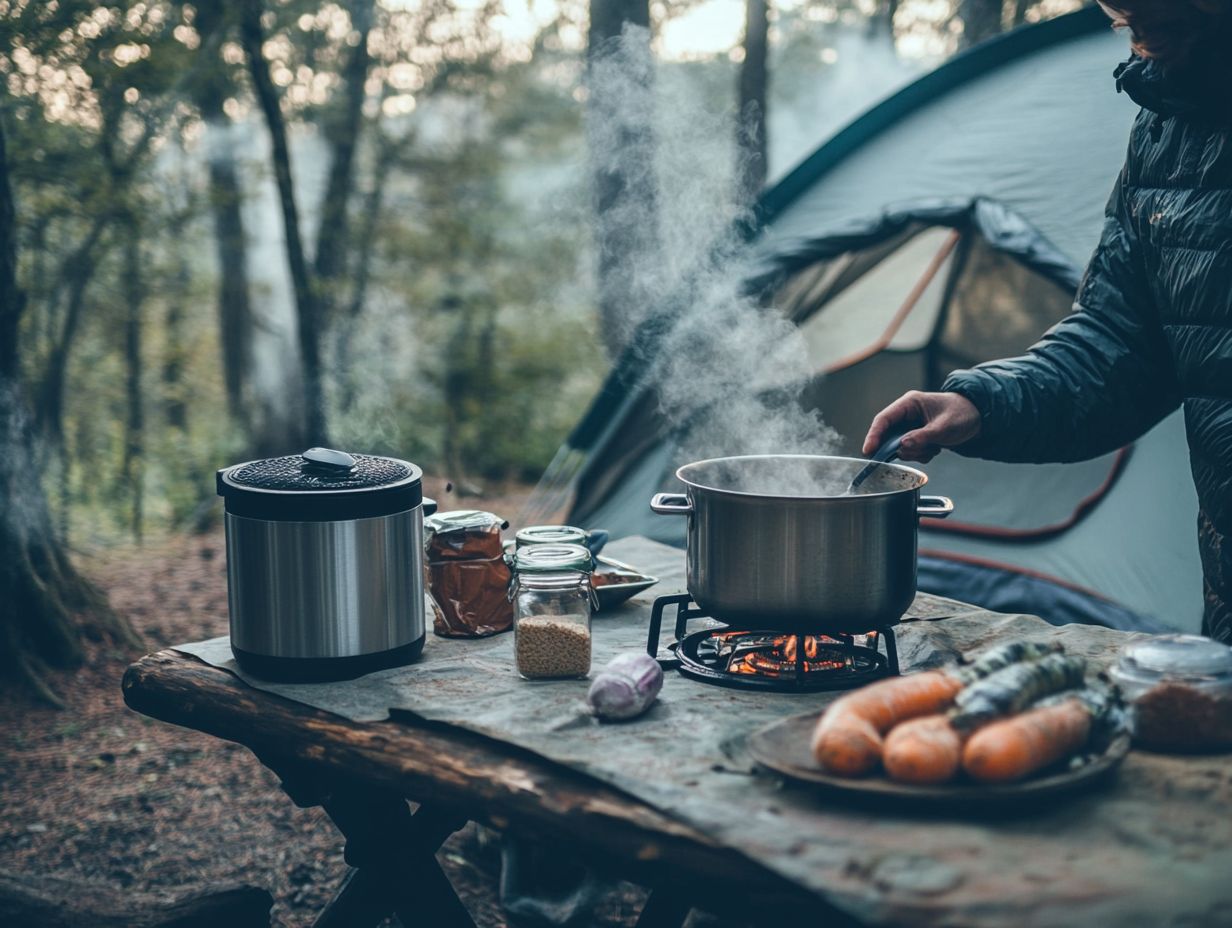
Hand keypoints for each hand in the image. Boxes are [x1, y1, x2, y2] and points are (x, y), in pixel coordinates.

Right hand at [863, 391, 981, 462]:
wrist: (978, 418)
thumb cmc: (962, 414)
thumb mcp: (944, 427)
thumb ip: (923, 437)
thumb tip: (902, 447)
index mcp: (909, 404)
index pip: (883, 419)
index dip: (874, 435)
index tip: (869, 451)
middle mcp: (906, 415)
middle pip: (888, 435)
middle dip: (900, 448)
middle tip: (917, 453)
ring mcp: (910, 427)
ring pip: (899, 446)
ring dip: (914, 453)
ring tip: (933, 448)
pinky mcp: (915, 437)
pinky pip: (909, 451)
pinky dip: (921, 455)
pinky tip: (935, 449)